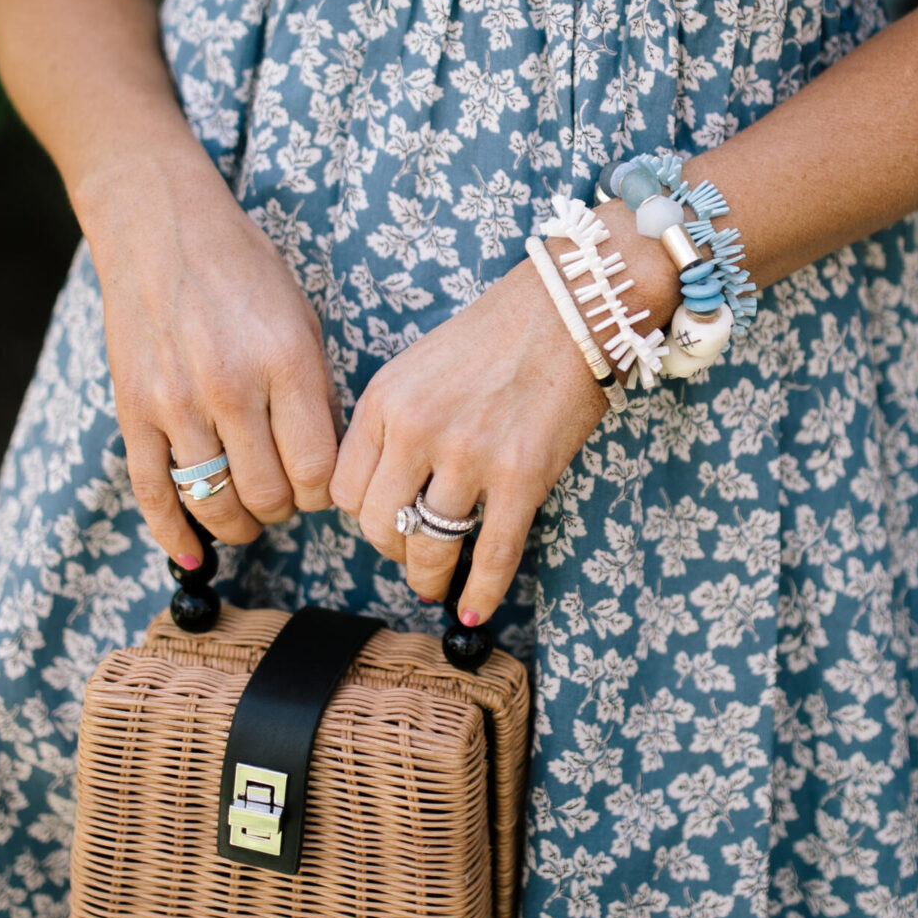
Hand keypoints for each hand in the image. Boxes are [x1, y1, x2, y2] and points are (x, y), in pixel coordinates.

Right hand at [82, 147, 342, 567]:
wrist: (159, 227)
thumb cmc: (243, 270)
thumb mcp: (301, 319)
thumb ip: (316, 392)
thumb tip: (327, 466)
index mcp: (285, 362)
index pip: (317, 469)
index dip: (325, 495)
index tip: (322, 488)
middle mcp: (231, 387)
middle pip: (268, 495)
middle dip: (285, 510)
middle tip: (286, 499)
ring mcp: (175, 402)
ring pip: (213, 503)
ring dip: (238, 525)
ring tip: (249, 518)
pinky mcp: (133, 410)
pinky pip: (152, 492)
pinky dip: (172, 534)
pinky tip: (192, 554)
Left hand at [330, 205, 678, 624]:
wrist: (571, 306)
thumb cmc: (497, 335)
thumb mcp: (418, 366)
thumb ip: (392, 423)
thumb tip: (384, 494)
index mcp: (384, 400)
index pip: (345, 490)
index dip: (363, 514)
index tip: (383, 518)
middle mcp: (417, 429)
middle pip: (378, 527)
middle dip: (392, 550)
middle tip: (411, 552)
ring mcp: (470, 456)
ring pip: (431, 548)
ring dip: (430, 575)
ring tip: (435, 583)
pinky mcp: (523, 477)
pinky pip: (494, 554)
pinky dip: (482, 592)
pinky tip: (474, 612)